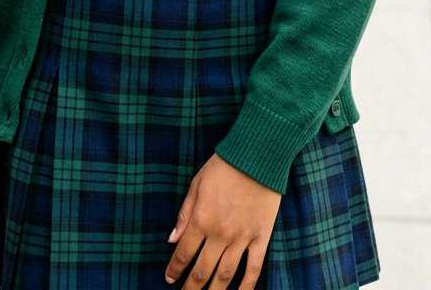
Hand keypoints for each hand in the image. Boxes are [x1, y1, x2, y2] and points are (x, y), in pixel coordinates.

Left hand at [164, 154, 280, 287]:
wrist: (258, 154)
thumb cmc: (224, 166)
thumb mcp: (196, 184)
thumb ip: (184, 215)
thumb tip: (171, 240)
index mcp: (201, 220)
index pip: (183, 254)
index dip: (175, 270)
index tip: (169, 279)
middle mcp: (220, 233)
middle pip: (202, 271)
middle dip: (191, 288)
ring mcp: (242, 238)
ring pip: (225, 276)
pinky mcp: (261, 237)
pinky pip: (253, 269)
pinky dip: (246, 287)